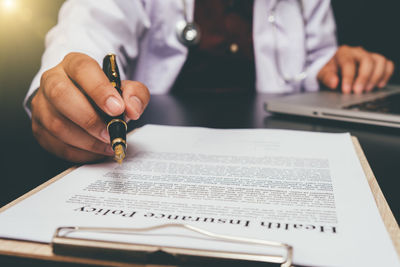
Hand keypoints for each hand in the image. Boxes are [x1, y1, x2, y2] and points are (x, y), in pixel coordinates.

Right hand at [31, 52, 149, 162]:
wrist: (85, 103)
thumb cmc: (105, 95)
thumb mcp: (125, 89)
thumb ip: (135, 94)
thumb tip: (132, 109)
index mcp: (74, 64)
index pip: (82, 69)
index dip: (100, 90)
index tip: (117, 109)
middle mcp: (52, 80)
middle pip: (61, 95)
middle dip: (89, 119)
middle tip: (110, 133)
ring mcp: (42, 105)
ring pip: (57, 124)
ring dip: (87, 140)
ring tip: (108, 144)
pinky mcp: (39, 128)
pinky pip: (56, 144)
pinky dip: (80, 152)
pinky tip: (97, 150)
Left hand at [318, 45, 393, 93]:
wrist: (332, 66)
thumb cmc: (328, 70)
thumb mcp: (322, 73)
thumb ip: (327, 77)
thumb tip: (334, 83)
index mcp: (343, 53)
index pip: (348, 63)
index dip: (348, 78)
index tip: (347, 91)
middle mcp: (357, 52)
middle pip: (367, 60)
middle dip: (364, 78)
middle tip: (358, 91)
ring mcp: (369, 55)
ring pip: (380, 61)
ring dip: (376, 77)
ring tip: (368, 90)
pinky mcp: (376, 62)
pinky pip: (387, 64)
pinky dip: (386, 74)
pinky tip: (379, 85)